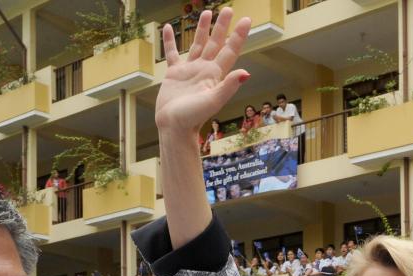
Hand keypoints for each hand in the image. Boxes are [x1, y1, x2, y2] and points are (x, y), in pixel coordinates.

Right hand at [156, 9, 251, 135]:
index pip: (230, 50)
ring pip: (198, 45)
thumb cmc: (193, 117)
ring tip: (206, 13)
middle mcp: (205, 70)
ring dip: (202, 29)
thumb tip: (246, 73)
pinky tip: (167, 28)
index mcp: (215, 74)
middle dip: (222, 26)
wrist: (174, 127)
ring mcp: (190, 71)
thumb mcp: (213, 100)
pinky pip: (172, 53)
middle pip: (216, 43)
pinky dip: (170, 41)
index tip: (246, 20)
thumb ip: (228, 86)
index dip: (238, 35)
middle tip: (228, 9)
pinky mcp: (174, 74)